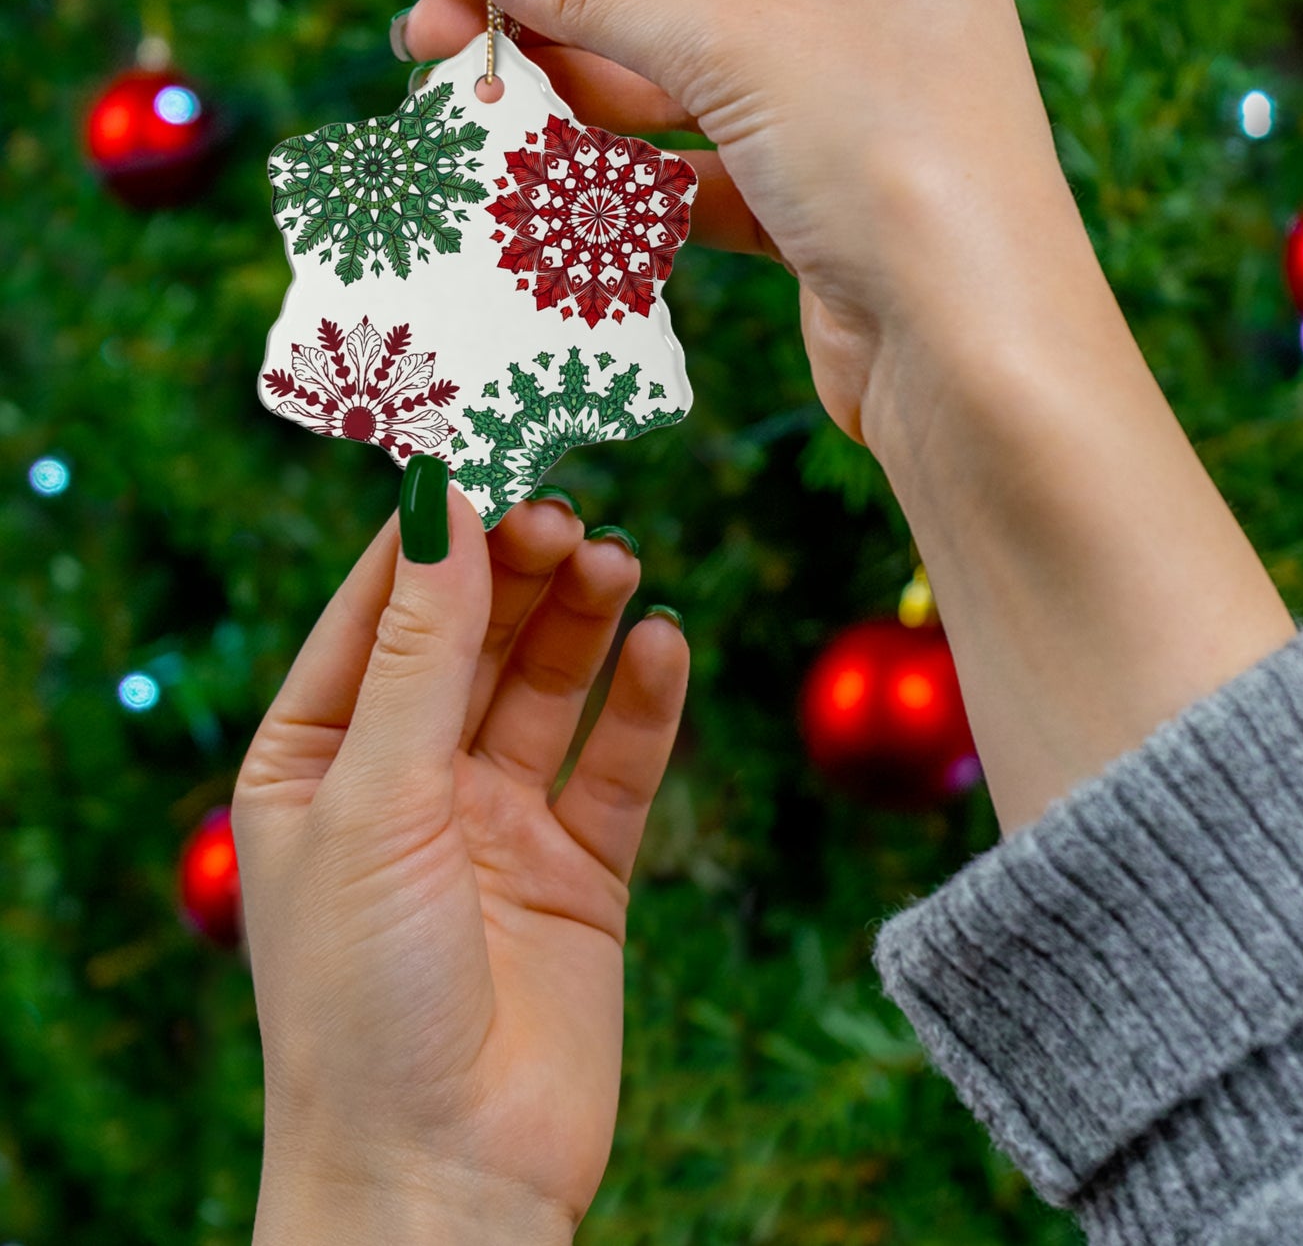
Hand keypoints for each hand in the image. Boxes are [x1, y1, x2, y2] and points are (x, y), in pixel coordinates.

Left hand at [232, 490, 687, 1240]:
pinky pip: (617, 763)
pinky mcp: (580, 868)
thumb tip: (442, 503)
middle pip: (473, 637)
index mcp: (319, 759)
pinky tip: (664, 645)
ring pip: (549, 686)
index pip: (378, 610)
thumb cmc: (364, 998)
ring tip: (618, 560)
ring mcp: (497, 822)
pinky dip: (644, 703)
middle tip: (569, 509)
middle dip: (518, 570)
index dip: (433, 531)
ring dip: (583, 620)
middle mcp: (408, 779)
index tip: (488, 448)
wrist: (446, 1180)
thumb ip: (420, 651)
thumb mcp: (377, 800)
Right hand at [402, 0, 1093, 445]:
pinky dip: (630, 180)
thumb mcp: (742, 50)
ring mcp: (845, 112)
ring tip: (471, 114)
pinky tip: (550, 184)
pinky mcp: (818, 206)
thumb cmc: (893, 166)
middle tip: (430, 44)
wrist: (974, 361)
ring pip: (681, 88)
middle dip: (554, 17)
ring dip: (578, 100)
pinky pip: (701, 172)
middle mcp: (870, 7)